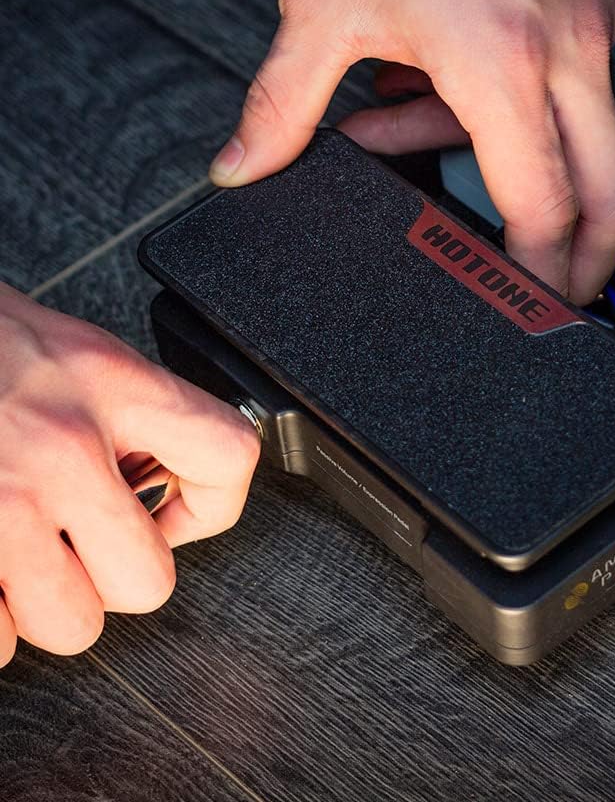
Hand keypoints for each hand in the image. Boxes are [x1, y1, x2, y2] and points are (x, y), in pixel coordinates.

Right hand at [0, 284, 259, 665]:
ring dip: (48, 605)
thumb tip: (166, 488)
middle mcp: (62, 443)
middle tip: (87, 543)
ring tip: (26, 553)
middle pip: (149, 581)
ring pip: (72, 626)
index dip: (214, 501)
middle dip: (118, 575)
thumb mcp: (77, 353)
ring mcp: (1, 500)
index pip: (227, 455)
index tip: (178, 510)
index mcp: (111, 385)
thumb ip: (131, 415)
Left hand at [209, 0, 614, 303]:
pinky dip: (526, 111)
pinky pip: (578, 87)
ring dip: (530, 170)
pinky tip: (455, 89)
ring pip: (590, 140)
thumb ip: (281, 103)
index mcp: (505, 67)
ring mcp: (593, 25)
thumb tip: (243, 164)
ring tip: (440, 144)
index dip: (540, 272)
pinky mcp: (596, 0)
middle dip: (594, 259)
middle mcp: (568, 52)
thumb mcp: (324, 3)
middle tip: (566, 290)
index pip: (544, 207)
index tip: (531, 301)